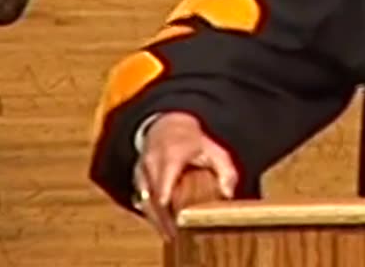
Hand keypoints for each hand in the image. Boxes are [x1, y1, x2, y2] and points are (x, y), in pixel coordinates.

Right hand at [133, 111, 237, 239]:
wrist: (167, 129)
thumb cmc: (193, 143)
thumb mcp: (214, 151)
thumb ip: (225, 171)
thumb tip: (228, 194)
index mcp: (171, 153)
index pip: (164, 177)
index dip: (166, 195)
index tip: (173, 215)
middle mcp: (152, 162)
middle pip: (153, 194)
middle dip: (163, 215)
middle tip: (177, 235)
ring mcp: (141, 171)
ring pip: (145, 201)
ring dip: (157, 219)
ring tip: (171, 236)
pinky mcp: (137, 180)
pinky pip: (142, 201)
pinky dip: (152, 215)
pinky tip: (164, 229)